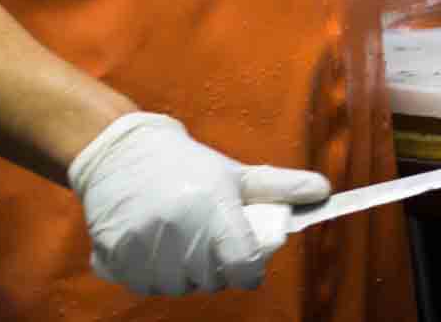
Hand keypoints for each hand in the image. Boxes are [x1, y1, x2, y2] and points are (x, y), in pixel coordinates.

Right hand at [68, 111, 329, 295]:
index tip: (245, 262)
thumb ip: (281, 187)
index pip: (242, 264)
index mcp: (213, 205)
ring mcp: (143, 241)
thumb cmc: (187, 166)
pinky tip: (153, 247)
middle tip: (206, 240)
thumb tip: (325, 191)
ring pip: (176, 287)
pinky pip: (143, 285)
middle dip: (214, 267)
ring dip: (182, 274)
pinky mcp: (115, 253)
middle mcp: (178, 225)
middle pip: (210, 279)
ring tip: (178, 241)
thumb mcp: (235, 174)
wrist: (121, 152)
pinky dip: (151, 275)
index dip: (249, 269)